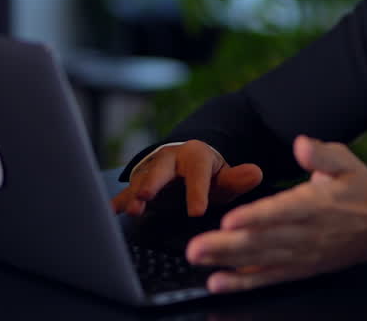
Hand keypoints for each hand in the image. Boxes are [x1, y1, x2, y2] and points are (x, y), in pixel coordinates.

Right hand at [110, 140, 262, 217]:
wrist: (188, 163)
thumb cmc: (209, 175)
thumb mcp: (225, 177)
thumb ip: (238, 178)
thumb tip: (255, 173)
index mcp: (195, 156)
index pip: (197, 173)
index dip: (197, 191)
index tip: (197, 211)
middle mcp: (170, 159)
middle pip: (161, 168)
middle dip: (153, 181)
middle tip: (147, 195)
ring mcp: (152, 171)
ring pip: (142, 179)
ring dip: (135, 193)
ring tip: (133, 208)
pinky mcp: (140, 184)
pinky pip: (128, 192)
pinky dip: (119, 200)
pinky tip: (111, 210)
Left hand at [185, 135, 366, 292]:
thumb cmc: (359, 190)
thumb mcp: (346, 162)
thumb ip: (321, 153)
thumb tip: (301, 144)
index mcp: (316, 204)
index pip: (283, 211)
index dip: (256, 217)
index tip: (231, 219)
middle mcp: (306, 233)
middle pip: (263, 240)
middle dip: (226, 245)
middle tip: (195, 247)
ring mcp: (302, 254)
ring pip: (259, 260)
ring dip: (226, 261)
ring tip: (198, 259)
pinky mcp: (299, 268)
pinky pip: (268, 278)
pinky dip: (242, 282)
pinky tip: (218, 282)